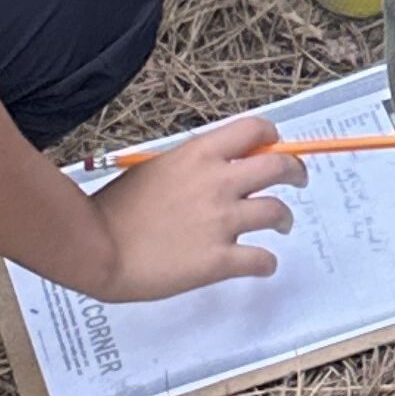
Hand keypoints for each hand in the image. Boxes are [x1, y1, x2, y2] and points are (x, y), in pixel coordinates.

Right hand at [86, 112, 305, 300]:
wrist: (96, 246)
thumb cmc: (113, 210)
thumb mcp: (153, 169)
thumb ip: (188, 168)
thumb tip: (209, 172)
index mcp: (199, 155)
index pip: (254, 130)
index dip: (272, 138)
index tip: (276, 146)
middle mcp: (218, 182)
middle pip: (279, 166)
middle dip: (296, 171)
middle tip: (298, 180)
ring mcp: (221, 221)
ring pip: (277, 212)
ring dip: (284, 218)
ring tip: (281, 225)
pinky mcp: (218, 259)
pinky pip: (261, 259)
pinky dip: (267, 263)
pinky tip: (262, 265)